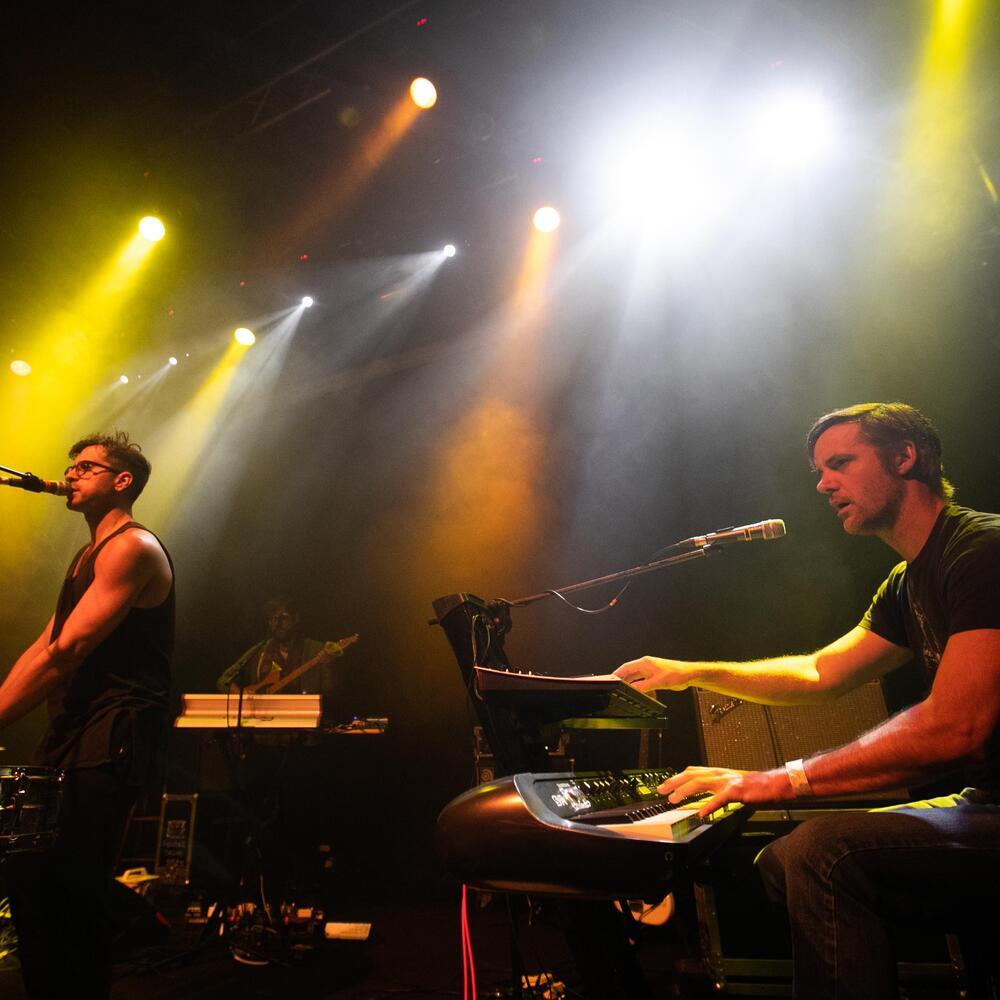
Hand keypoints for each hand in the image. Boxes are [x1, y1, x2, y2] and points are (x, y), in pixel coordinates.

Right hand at [614, 656, 691, 692]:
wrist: (688, 675)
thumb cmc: (677, 673)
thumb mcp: (658, 682)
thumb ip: (644, 686)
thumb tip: (633, 690)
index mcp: (645, 663)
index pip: (626, 667)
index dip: (617, 673)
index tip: (610, 678)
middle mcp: (646, 666)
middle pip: (630, 672)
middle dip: (622, 679)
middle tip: (615, 686)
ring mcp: (650, 671)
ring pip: (636, 677)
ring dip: (630, 683)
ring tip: (623, 690)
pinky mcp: (654, 677)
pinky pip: (642, 681)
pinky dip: (638, 686)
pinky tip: (637, 692)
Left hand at [658, 765, 792, 818]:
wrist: (776, 784)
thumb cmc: (757, 786)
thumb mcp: (733, 785)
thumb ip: (718, 789)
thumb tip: (705, 799)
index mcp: (719, 773)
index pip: (693, 771)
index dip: (678, 777)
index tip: (666, 785)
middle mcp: (720, 774)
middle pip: (692, 774)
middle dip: (674, 782)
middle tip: (661, 790)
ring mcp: (728, 781)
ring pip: (701, 782)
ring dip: (685, 791)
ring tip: (674, 800)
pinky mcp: (737, 791)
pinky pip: (720, 798)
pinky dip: (709, 805)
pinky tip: (701, 813)